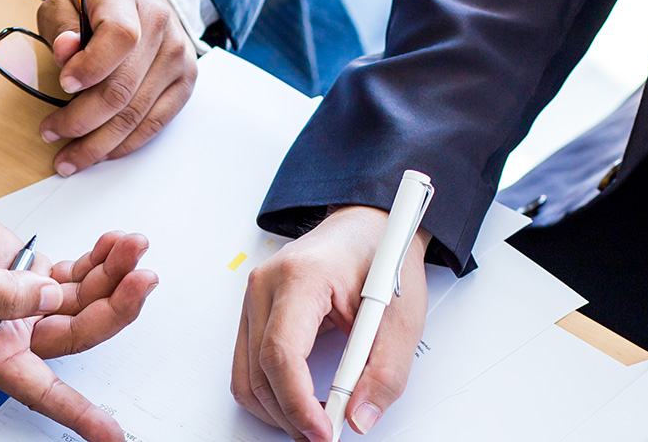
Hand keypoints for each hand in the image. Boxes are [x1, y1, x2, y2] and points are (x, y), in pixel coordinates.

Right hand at [0, 195, 159, 441]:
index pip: (43, 390)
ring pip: (89, 301)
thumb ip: (3, 293)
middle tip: (141, 277)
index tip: (110, 434)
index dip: (77, 412)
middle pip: (81, 332)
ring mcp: (33, 306)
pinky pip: (81, 276)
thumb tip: (48, 296)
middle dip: (117, 305)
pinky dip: (101, 260)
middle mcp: (18, 335)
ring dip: (115, 275)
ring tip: (130, 246)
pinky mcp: (39, 279)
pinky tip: (114, 245)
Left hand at [36, 0, 197, 175]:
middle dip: (80, 120)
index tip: (64, 84)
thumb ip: (61, 25)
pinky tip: (100, 151)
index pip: (119, 37)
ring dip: (98, 143)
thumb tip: (65, 51)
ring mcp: (177, 56)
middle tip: (50, 133)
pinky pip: (155, 122)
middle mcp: (160, 26)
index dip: (91, 67)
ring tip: (68, 157)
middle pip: (123, 87)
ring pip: (136, 114)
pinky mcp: (185, 80)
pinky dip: (125, 144)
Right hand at [231, 206, 431, 440]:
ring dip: (277, 410)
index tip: (324, 430)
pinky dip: (271, 393)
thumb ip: (385, 371)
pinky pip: (247, 366)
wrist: (367, 226)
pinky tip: (300, 402)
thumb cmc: (381, 256)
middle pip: (259, 371)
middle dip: (290, 415)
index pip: (282, 352)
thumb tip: (360, 416)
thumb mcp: (400, 316)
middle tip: (326, 435)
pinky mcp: (254, 312)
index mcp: (301, 276)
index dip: (299, 401)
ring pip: (246, 376)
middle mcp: (265, 285)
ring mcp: (253, 298)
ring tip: (315, 423)